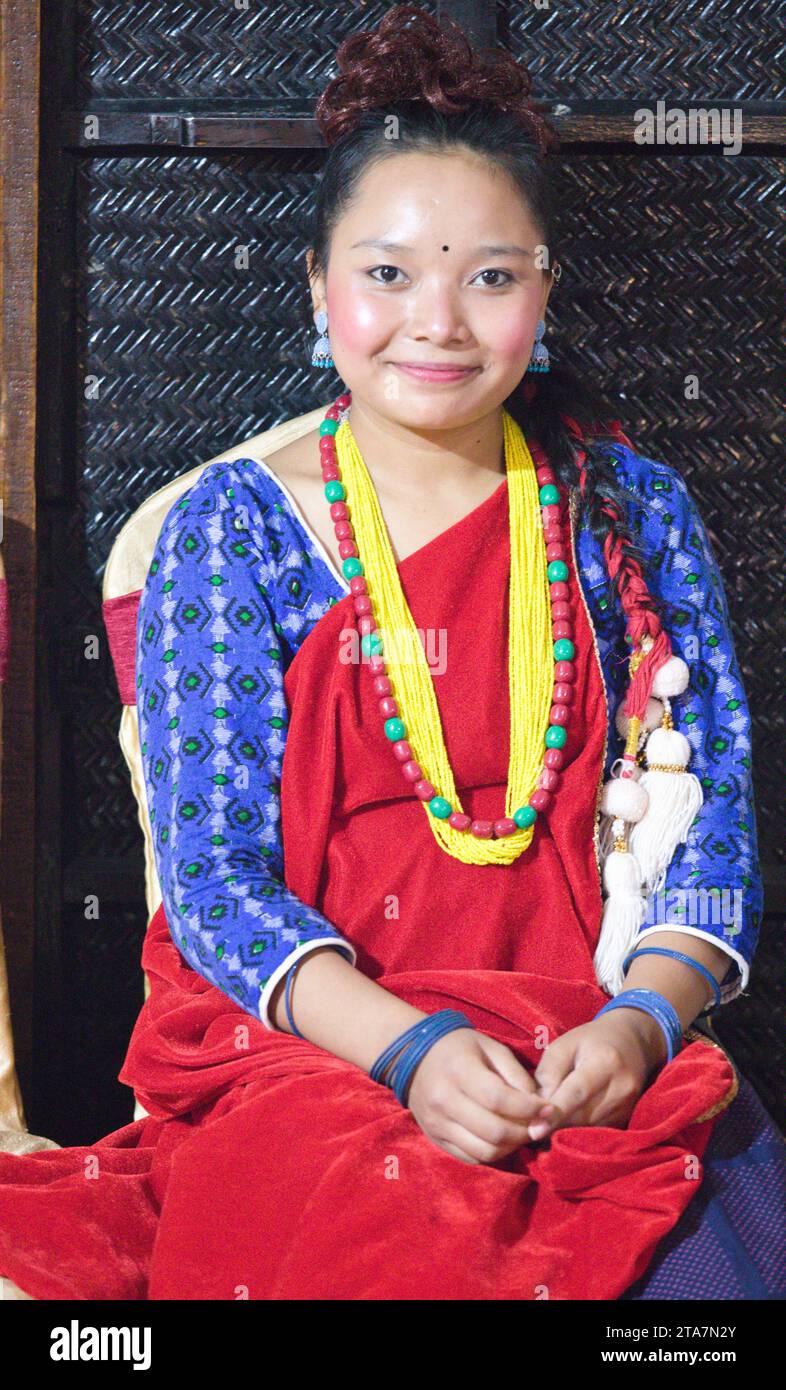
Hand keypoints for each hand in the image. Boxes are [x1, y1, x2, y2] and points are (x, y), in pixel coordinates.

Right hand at [406, 1028, 554, 1164]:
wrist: (414, 1056)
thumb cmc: (459, 1047)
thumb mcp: (490, 1048)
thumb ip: (516, 1075)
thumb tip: (539, 1105)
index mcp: (459, 1071)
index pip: (499, 1099)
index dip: (529, 1108)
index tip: (548, 1108)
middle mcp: (444, 1100)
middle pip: (494, 1132)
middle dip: (525, 1132)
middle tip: (539, 1124)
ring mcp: (437, 1123)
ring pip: (484, 1151)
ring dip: (511, 1147)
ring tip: (522, 1133)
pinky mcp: (435, 1138)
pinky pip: (471, 1157)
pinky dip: (493, 1153)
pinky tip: (502, 1139)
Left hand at [527, 1008, 668, 1140]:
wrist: (632, 1044)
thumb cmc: (591, 1041)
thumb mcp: (564, 1044)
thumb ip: (549, 1072)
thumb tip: (538, 1106)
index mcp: (606, 1062)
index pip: (577, 1093)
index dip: (554, 1112)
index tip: (534, 1130)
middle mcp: (622, 1088)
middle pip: (581, 1116)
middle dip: (553, 1124)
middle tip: (530, 1127)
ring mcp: (627, 1107)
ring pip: (587, 1128)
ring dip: (563, 1130)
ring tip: (543, 1123)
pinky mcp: (626, 1119)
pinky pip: (595, 1132)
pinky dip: (576, 1131)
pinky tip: (562, 1124)